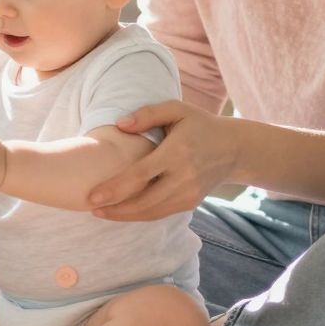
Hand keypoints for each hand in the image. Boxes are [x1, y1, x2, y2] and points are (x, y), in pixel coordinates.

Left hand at [87, 100, 236, 220]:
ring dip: (125, 216)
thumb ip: (148, 114)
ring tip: (101, 212)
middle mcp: (184, 177)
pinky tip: (122, 211)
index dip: (115, 188)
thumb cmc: (199, 125)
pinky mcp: (191, 203)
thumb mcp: (177, 110)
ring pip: (152, 212)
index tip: (93, 196)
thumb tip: (120, 124)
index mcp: (177, 152)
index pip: (141, 175)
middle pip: (144, 201)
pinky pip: (161, 213)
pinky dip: (140, 215)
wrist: (234, 148)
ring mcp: (189, 193)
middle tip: (91, 208)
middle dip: (116, 209)